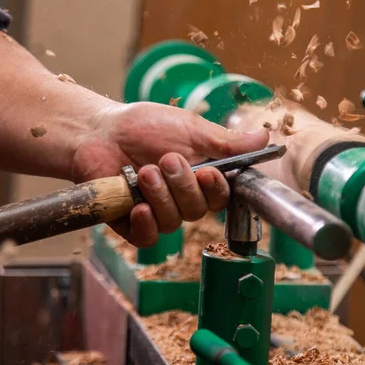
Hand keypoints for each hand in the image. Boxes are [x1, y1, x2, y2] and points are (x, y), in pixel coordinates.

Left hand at [71, 102, 268, 246]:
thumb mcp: (188, 129)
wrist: (100, 131)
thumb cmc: (144, 126)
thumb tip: (265, 138)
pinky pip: (148, 238)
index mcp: (200, 177)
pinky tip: (138, 206)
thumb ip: (224, 141)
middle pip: (197, 210)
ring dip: (160, 196)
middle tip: (165, 159)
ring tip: (143, 172)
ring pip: (173, 222)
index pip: (221, 196)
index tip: (209, 172)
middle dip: (183, 185)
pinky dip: (146, 224)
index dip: (218, 189)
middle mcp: (181, 198)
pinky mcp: (131, 223)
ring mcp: (157, 212)